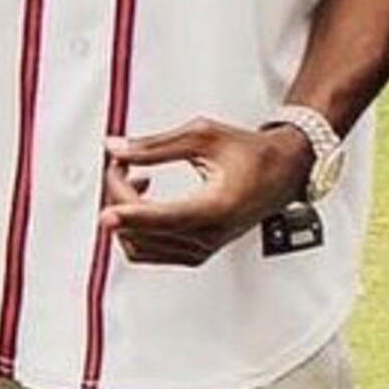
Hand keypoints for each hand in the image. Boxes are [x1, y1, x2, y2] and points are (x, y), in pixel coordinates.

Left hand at [101, 116, 315, 265]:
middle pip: (143, 230)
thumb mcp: (203, 136)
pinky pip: (149, 250)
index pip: (163, 218)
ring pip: (140, 245)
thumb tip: (117, 149)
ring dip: (125, 212)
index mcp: (217, 208)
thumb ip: (155, 145)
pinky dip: (135, 226)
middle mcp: (209, 236)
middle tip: (120, 163)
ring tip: (132, 177)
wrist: (282, 173)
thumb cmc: (253, 155)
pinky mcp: (195, 253)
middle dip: (119, 196)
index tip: (106, 214)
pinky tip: (144, 197)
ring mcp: (201, 249)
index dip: (130, 215)